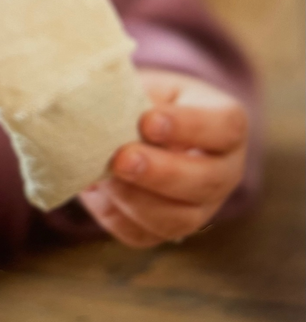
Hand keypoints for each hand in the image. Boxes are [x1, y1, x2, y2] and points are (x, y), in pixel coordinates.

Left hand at [80, 69, 247, 247]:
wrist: (144, 126)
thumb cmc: (150, 99)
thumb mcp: (152, 86)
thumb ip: (138, 97)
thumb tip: (108, 113)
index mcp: (226, 125)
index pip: (224, 128)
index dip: (188, 127)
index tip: (148, 121)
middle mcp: (224, 171)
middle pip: (205, 182)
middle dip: (159, 173)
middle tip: (121, 159)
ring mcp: (200, 207)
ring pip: (177, 220)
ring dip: (134, 200)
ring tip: (102, 176)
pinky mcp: (167, 228)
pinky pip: (143, 235)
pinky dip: (114, 215)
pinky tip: (94, 190)